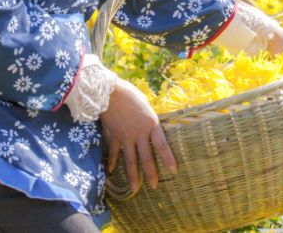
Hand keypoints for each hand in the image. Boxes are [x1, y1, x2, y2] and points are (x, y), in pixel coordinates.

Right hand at [99, 78, 176, 192]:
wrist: (109, 92)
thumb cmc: (129, 94)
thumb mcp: (145, 104)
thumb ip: (148, 118)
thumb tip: (150, 126)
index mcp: (151, 124)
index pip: (162, 145)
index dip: (168, 159)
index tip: (174, 170)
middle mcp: (139, 134)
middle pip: (146, 157)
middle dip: (150, 173)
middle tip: (154, 186)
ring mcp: (126, 137)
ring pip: (130, 160)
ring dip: (133, 175)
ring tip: (135, 189)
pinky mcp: (114, 136)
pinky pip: (114, 152)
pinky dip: (112, 162)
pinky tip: (111, 171)